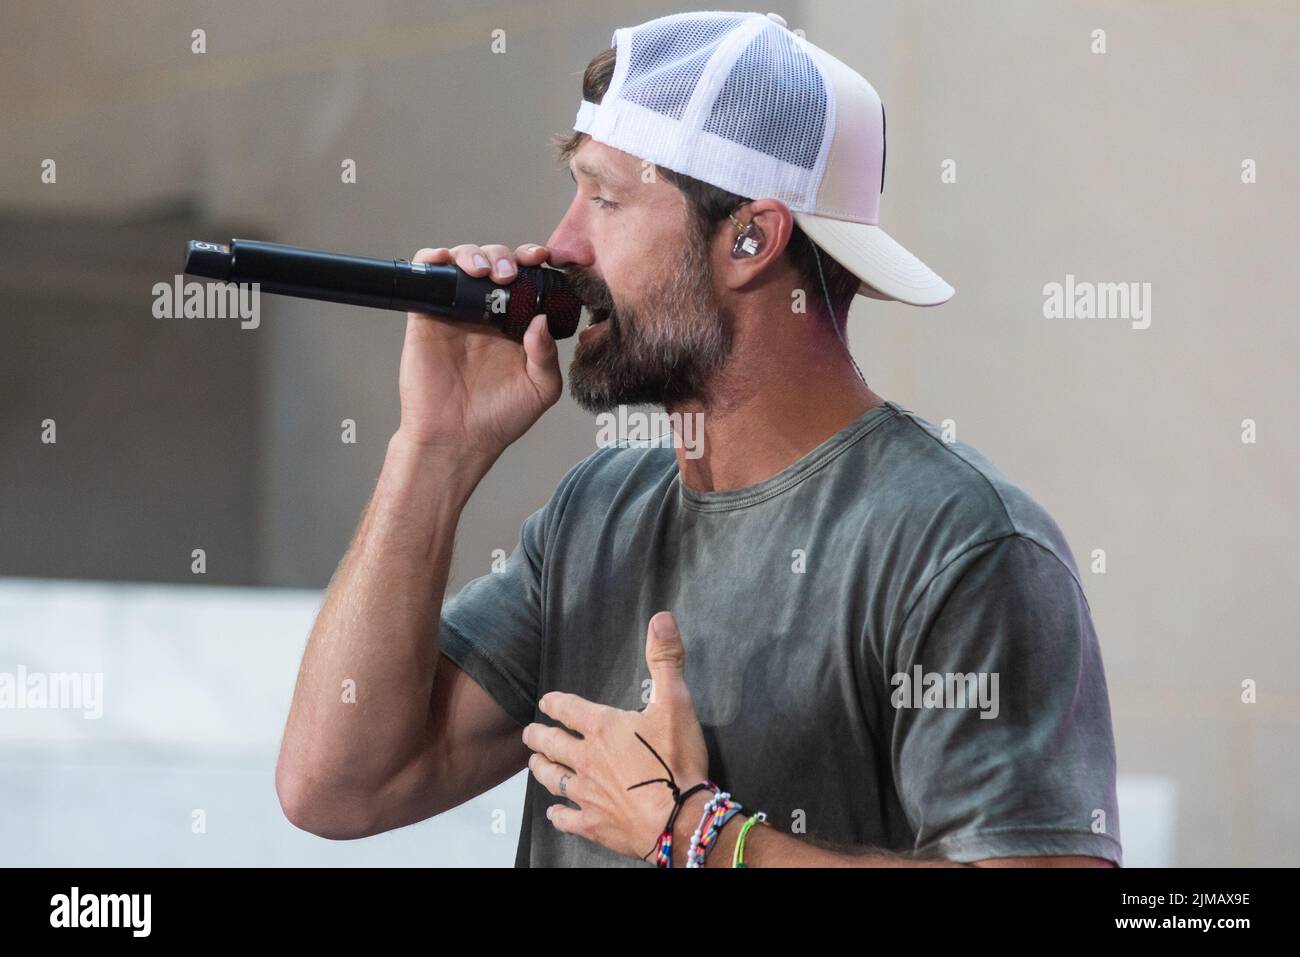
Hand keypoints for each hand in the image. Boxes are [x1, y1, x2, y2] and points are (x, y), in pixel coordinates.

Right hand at [396, 243, 561, 460]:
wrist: (455, 439)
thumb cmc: (499, 419)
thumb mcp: (540, 389)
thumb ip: (546, 354)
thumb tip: (541, 319)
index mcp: (517, 324)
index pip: (528, 280)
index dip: (534, 262)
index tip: (543, 259)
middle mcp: (487, 312)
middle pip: (497, 262)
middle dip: (506, 257)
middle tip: (510, 274)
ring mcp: (456, 311)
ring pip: (464, 261)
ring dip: (476, 254)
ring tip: (485, 271)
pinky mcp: (426, 314)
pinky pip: (427, 274)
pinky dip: (434, 258)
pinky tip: (448, 262)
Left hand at [522, 612, 710, 861]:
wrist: (679, 817)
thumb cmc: (676, 759)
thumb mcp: (676, 702)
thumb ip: (666, 659)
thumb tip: (661, 618)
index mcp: (602, 727)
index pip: (568, 709)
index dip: (555, 703)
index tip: (545, 701)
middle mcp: (586, 758)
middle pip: (552, 743)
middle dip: (538, 736)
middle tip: (529, 733)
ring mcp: (586, 793)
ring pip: (552, 778)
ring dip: (541, 768)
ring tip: (534, 762)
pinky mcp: (593, 823)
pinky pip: (566, 818)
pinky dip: (557, 814)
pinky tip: (554, 812)